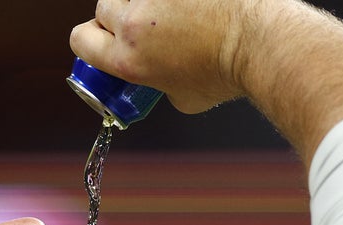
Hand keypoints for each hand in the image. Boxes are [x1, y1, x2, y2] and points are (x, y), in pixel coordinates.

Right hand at [69, 0, 255, 113]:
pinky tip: (191, 5)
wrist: (261, 40)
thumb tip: (163, 82)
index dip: (90, 41)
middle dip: (121, 16)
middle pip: (104, 8)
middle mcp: (133, 23)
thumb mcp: (187, 98)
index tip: (103, 40)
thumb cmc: (231, 71)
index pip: (81, 41)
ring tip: (176, 11)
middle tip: (147, 25)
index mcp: (128, 59)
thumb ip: (162, 86)